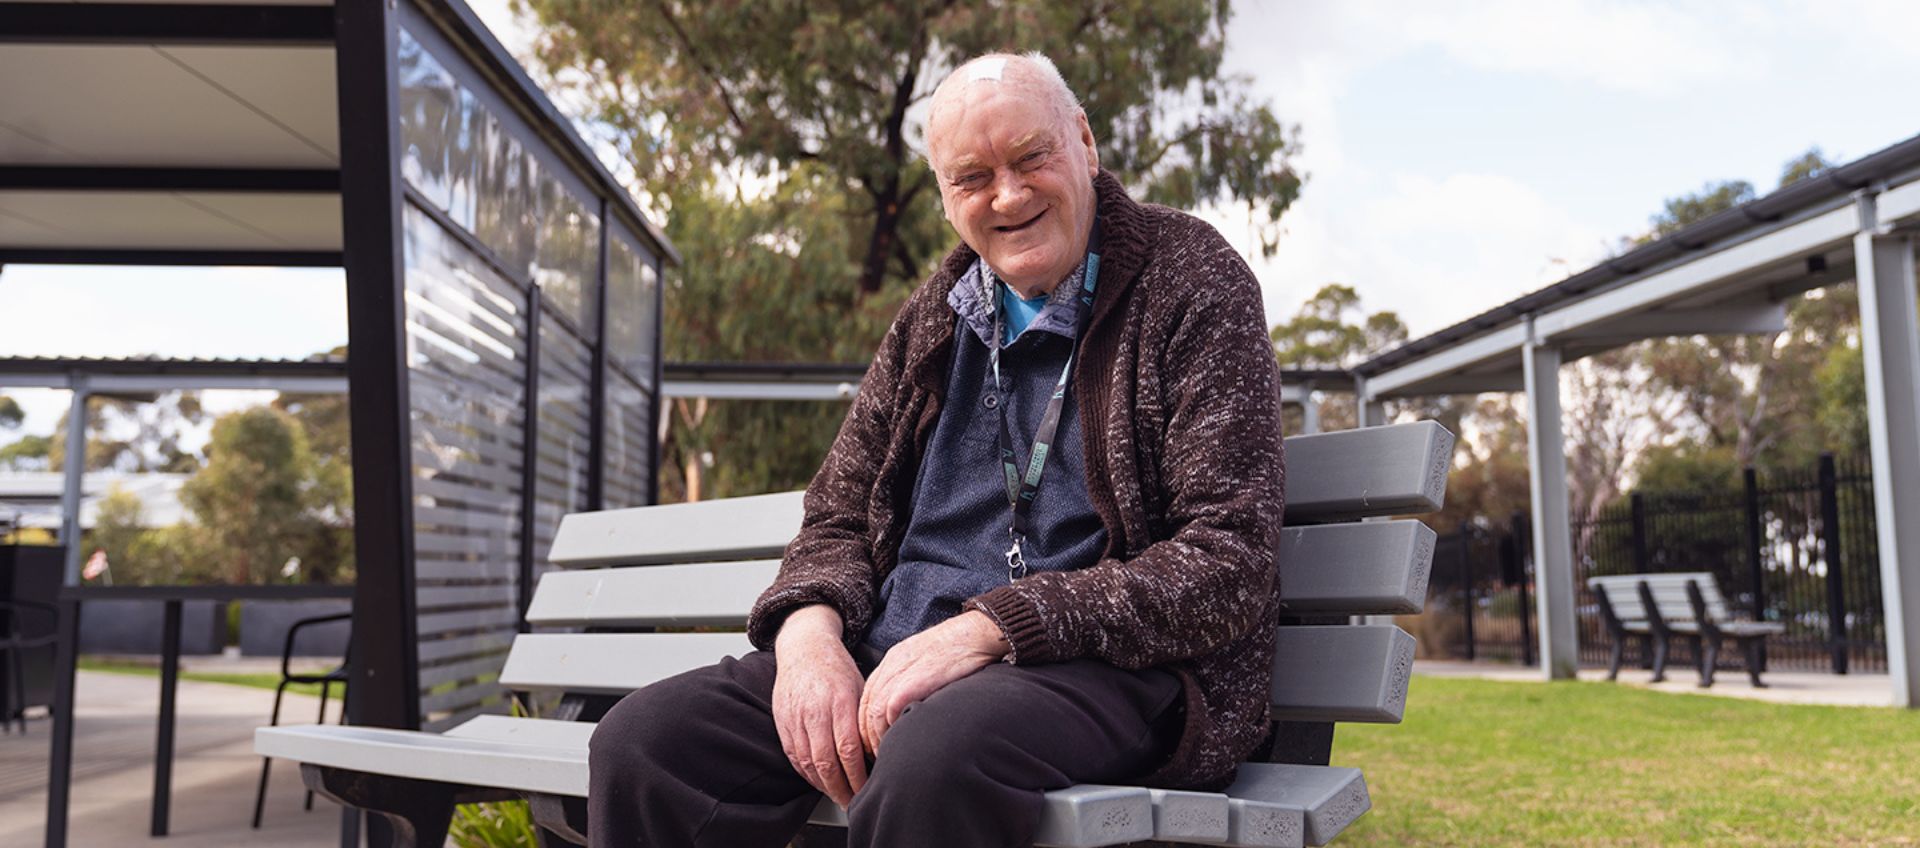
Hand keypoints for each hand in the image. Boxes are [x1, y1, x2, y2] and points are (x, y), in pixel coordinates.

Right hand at [772, 605, 867, 807]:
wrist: (803, 648)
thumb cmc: (837, 668)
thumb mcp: (861, 686)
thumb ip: (866, 718)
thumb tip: (882, 751)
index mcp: (840, 701)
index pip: (849, 749)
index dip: (857, 776)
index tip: (867, 789)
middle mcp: (815, 711)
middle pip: (826, 762)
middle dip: (841, 789)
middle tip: (853, 803)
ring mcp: (796, 718)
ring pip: (808, 764)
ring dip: (824, 786)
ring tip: (839, 797)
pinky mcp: (783, 722)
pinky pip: (794, 756)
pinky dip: (807, 774)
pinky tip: (820, 782)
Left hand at [858, 610, 1009, 754]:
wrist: (977, 633)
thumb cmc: (961, 649)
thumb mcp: (928, 660)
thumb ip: (914, 679)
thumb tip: (909, 708)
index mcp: (894, 659)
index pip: (868, 696)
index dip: (866, 722)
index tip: (873, 741)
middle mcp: (891, 665)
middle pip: (866, 706)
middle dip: (866, 734)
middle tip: (875, 755)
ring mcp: (901, 671)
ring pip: (873, 711)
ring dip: (876, 737)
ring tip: (885, 754)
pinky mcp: (914, 681)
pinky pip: (889, 710)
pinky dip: (889, 729)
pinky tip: (898, 742)